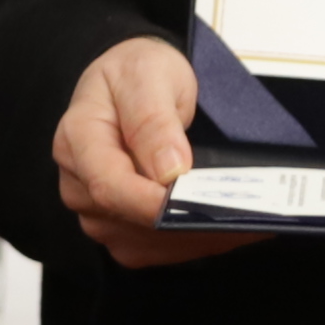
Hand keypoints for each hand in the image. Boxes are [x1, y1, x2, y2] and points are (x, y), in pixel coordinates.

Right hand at [54, 36, 263, 268]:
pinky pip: (157, 250)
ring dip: (196, 235)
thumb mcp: (149, 76)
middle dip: (186, 221)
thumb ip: (153, 121)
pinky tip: (228, 226)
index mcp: (78, 139)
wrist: (134, 81)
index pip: (109, 185)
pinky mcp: (120, 230)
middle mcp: (79, 184)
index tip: (195, 203)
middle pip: (128, 221)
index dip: (152, 202)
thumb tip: (168, 170)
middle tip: (244, 212)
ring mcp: (97, 212)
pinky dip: (195, 241)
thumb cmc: (137, 73)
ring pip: (146, 243)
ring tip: (247, 218)